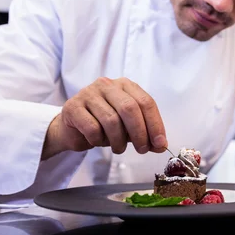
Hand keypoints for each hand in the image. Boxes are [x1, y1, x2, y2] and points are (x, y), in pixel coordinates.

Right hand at [42, 77, 166, 159]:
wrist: (73, 128)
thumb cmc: (104, 125)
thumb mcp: (129, 128)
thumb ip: (146, 134)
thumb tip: (161, 145)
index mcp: (125, 85)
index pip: (146, 102)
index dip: (155, 124)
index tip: (159, 143)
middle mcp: (107, 85)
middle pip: (130, 108)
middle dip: (139, 133)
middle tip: (142, 149)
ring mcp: (88, 93)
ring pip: (111, 120)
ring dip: (118, 140)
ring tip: (119, 148)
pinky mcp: (73, 107)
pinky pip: (92, 128)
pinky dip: (99, 140)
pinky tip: (98, 141)